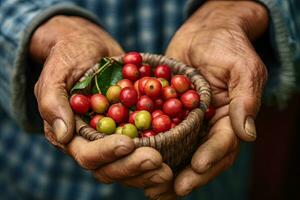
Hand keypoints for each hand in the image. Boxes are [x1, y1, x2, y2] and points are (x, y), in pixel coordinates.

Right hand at [31, 16, 171, 188]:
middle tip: (157, 161)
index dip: (106, 153)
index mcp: (70, 134)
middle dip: (133, 166)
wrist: (89, 45)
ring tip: (168, 169)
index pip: (86, 154)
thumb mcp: (56, 72)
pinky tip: (177, 152)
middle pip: (110, 168)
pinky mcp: (131, 128)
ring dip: (148, 170)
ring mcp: (113, 137)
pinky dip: (160, 152)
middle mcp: (92, 142)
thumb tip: (63, 136)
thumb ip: (54, 102)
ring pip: (129, 164)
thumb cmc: (69, 54)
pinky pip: (144, 146)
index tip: (128, 143)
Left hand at [146, 1, 268, 197]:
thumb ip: (246, 100)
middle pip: (201, 155)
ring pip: (180, 150)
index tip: (195, 168)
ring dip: (166, 170)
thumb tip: (248, 135)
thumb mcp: (242, 68)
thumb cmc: (226, 45)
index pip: (223, 144)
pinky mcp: (169, 112)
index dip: (210, 157)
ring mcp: (189, 120)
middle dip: (187, 175)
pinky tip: (138, 160)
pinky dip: (152, 148)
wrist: (203, 31)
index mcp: (230, 118)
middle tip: (168, 190)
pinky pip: (161, 132)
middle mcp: (210, 124)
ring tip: (151, 188)